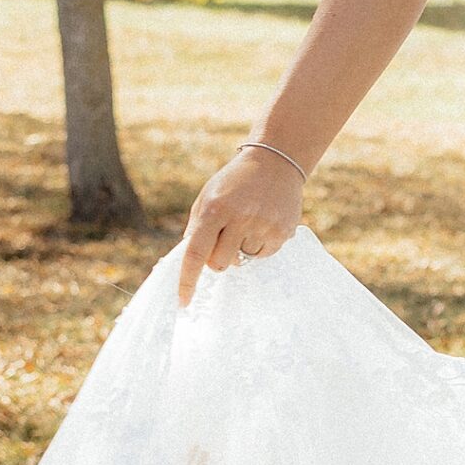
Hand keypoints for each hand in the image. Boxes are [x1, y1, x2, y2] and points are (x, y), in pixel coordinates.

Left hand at [178, 149, 303, 306]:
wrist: (275, 162)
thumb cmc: (234, 182)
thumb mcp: (208, 196)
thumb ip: (196, 228)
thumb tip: (190, 262)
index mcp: (215, 209)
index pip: (196, 253)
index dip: (187, 280)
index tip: (182, 302)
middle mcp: (239, 218)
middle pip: (220, 264)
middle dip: (218, 258)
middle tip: (225, 238)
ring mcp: (263, 225)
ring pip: (243, 261)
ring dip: (241, 248)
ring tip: (249, 222)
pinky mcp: (282, 232)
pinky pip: (263, 255)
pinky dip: (259, 246)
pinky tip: (263, 223)